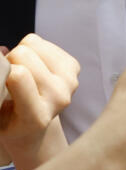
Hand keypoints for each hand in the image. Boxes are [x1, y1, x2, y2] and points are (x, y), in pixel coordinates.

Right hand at [0, 35, 77, 169]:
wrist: (31, 127)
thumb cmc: (6, 120)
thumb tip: (1, 51)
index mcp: (36, 116)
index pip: (18, 75)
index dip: (3, 71)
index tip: (0, 80)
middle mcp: (58, 98)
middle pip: (23, 54)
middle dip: (9, 61)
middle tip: (9, 78)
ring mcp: (70, 81)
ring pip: (32, 43)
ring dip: (21, 54)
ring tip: (21, 74)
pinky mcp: (73, 67)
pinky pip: (44, 42)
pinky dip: (33, 51)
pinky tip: (33, 69)